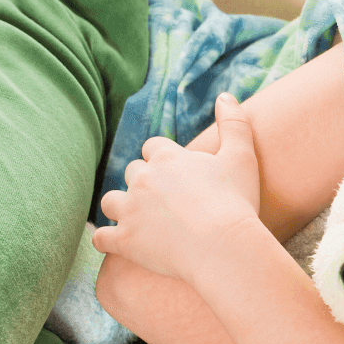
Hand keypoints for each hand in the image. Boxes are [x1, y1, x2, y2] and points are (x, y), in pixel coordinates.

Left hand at [93, 93, 261, 283]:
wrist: (225, 247)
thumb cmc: (236, 202)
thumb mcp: (242, 157)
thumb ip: (234, 123)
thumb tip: (225, 95)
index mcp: (167, 157)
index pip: (152, 148)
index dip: (162, 159)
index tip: (176, 173)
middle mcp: (143, 179)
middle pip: (131, 172)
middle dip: (143, 182)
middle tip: (162, 199)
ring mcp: (130, 210)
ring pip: (111, 201)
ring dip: (121, 206)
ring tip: (137, 218)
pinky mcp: (125, 240)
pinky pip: (101, 238)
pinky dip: (107, 239)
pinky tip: (118, 243)